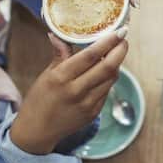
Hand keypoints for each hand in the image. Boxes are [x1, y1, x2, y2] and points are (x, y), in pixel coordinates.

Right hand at [10, 28, 128, 154]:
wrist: (37, 132)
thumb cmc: (39, 100)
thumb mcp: (46, 74)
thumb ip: (59, 54)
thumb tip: (58, 34)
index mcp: (62, 77)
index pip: (90, 56)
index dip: (108, 42)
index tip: (120, 31)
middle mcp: (76, 91)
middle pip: (108, 67)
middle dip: (120, 50)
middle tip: (124, 39)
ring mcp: (87, 104)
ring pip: (111, 78)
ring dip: (117, 63)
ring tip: (116, 51)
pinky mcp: (94, 113)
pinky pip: (107, 90)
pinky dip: (109, 77)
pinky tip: (107, 70)